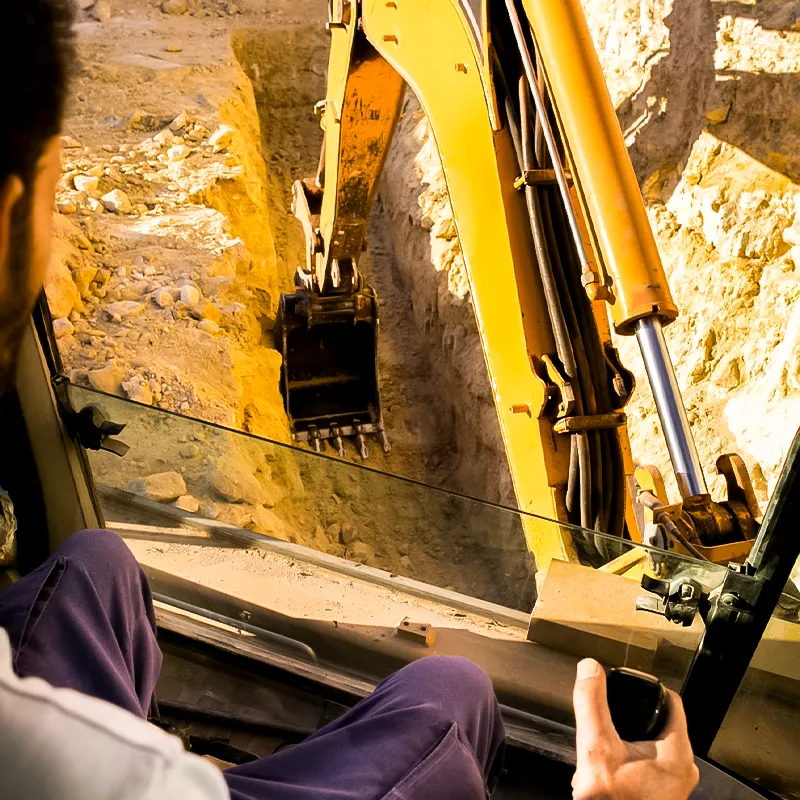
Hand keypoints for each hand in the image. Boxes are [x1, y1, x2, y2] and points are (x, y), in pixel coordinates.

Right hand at [572, 659, 698, 799]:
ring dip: (623, 744)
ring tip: (603, 752)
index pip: (669, 700)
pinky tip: (607, 774)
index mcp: (677, 751)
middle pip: (656, 723)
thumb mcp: (596, 748)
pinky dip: (626, 765)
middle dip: (626, 720)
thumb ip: (592, 705)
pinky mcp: (660, 798)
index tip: (624, 684)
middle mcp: (683, 769)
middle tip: (605, 725)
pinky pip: (645, 769)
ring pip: (648, 747)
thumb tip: (589, 668)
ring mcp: (673, 787)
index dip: (644, 687)